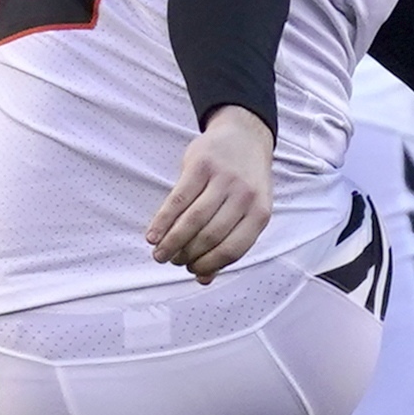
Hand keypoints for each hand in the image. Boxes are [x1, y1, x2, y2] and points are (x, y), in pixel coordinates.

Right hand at [150, 108, 277, 277]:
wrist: (245, 135)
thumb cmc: (244, 182)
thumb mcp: (247, 210)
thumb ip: (228, 243)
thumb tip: (203, 279)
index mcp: (260, 213)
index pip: (233, 249)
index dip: (209, 264)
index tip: (191, 271)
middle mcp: (245, 196)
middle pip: (210, 236)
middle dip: (187, 255)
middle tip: (171, 262)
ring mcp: (223, 179)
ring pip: (193, 220)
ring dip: (172, 242)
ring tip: (159, 254)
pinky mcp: (201, 165)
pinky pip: (178, 199)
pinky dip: (163, 221)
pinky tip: (152, 235)